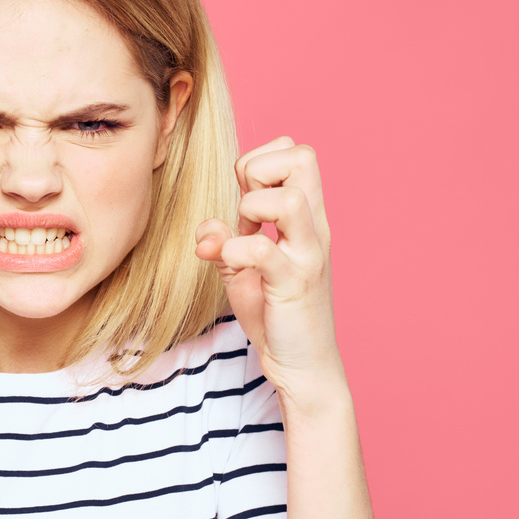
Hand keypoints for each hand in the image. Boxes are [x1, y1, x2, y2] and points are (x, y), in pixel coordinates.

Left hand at [194, 137, 345, 410]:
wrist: (303, 366)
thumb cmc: (278, 313)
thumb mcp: (244, 270)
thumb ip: (225, 240)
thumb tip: (205, 229)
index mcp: (306, 217)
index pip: (298, 152)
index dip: (262, 160)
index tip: (245, 194)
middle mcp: (314, 228)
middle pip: (304, 158)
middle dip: (261, 168)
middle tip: (245, 206)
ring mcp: (308, 254)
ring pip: (290, 199)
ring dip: (253, 207)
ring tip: (242, 232)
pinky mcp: (295, 284)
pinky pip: (264, 250)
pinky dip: (237, 251)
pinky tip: (230, 262)